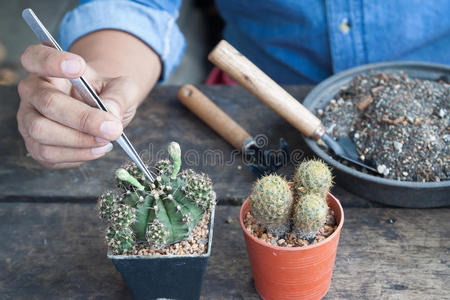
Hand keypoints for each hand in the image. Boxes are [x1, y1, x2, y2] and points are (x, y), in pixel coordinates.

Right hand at [17, 44, 140, 168]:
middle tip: (112, 128)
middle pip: (47, 103)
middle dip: (83, 118)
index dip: (52, 62)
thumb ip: (119, 96)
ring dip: (80, 140)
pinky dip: (77, 154)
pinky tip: (97, 149)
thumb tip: (110, 113)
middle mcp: (32, 93)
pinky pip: (49, 154)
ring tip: (107, 139)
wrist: (103, 115)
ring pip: (43, 132)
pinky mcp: (35, 146)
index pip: (35, 58)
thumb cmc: (106, 96)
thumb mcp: (122, 88)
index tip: (79, 66)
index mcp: (48, 69)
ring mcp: (29, 121)